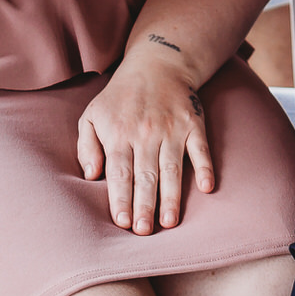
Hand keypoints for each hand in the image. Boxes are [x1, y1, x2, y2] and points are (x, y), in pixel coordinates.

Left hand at [77, 57, 215, 232]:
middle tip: (144, 231)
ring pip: (171, 169)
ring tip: (170, 222)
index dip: (120, 199)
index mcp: (118, 134)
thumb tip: (91, 176)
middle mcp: (145, 134)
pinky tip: (207, 188)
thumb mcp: (92, 115)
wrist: (158, 64)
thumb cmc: (120, 97)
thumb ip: (86, 146)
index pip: (119, 173)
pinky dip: (205, 168)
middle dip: (144, 206)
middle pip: (145, 176)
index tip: (121, 222)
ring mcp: (172, 130)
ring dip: (171, 197)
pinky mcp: (194, 125)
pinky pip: (200, 150)